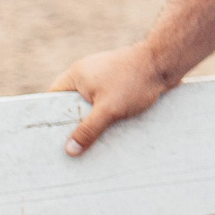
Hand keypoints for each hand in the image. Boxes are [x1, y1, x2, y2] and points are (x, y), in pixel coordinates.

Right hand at [49, 42, 177, 155]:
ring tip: (90, 146)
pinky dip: (107, 117)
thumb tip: (70, 151)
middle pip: (72, 106)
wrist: (165, 63)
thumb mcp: (108, 110)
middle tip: (70, 149)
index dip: (49, 118)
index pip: (51, 99)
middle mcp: (87, 76)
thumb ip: (88, 130)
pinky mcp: (119, 85)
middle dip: (73, 125)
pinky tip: (111, 134)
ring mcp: (103, 79)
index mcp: (76, 76)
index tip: (48, 140)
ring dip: (93, 123)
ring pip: (91, 107)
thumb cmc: (134, 81)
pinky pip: (107, 105)